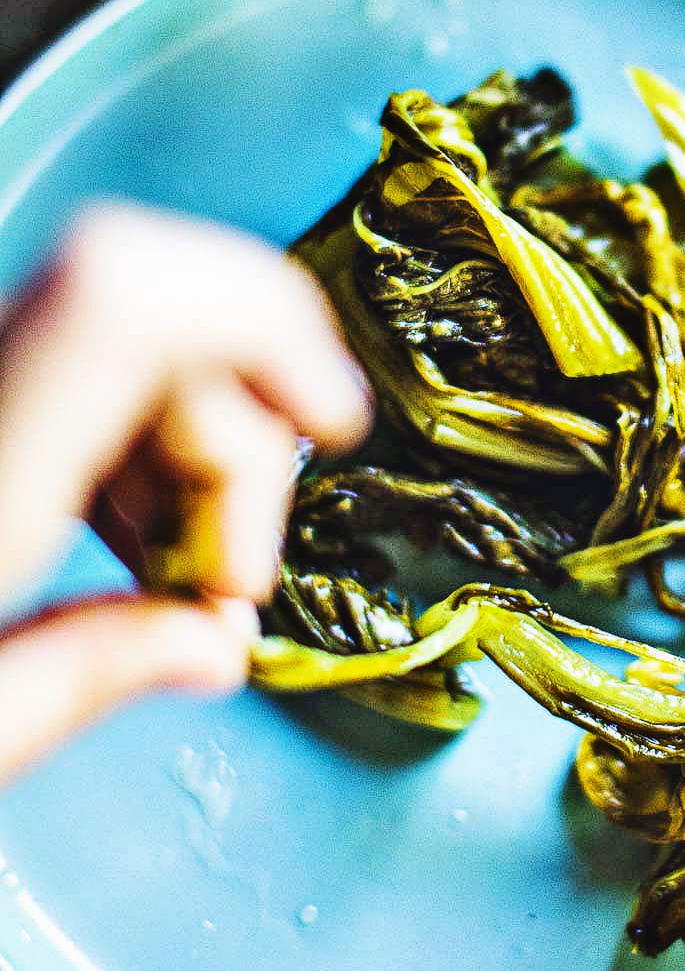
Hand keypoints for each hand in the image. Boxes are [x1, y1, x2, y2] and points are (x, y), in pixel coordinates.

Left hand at [0, 203, 370, 783]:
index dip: (260, 317)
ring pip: (121, 340)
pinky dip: (126, 448)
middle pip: (153, 317)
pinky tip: (118, 543)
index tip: (329, 423)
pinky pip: (70, 377)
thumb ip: (86, 674)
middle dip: (237, 434)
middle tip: (225, 580)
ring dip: (188, 448)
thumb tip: (212, 644)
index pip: (126, 296)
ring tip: (173, 582)